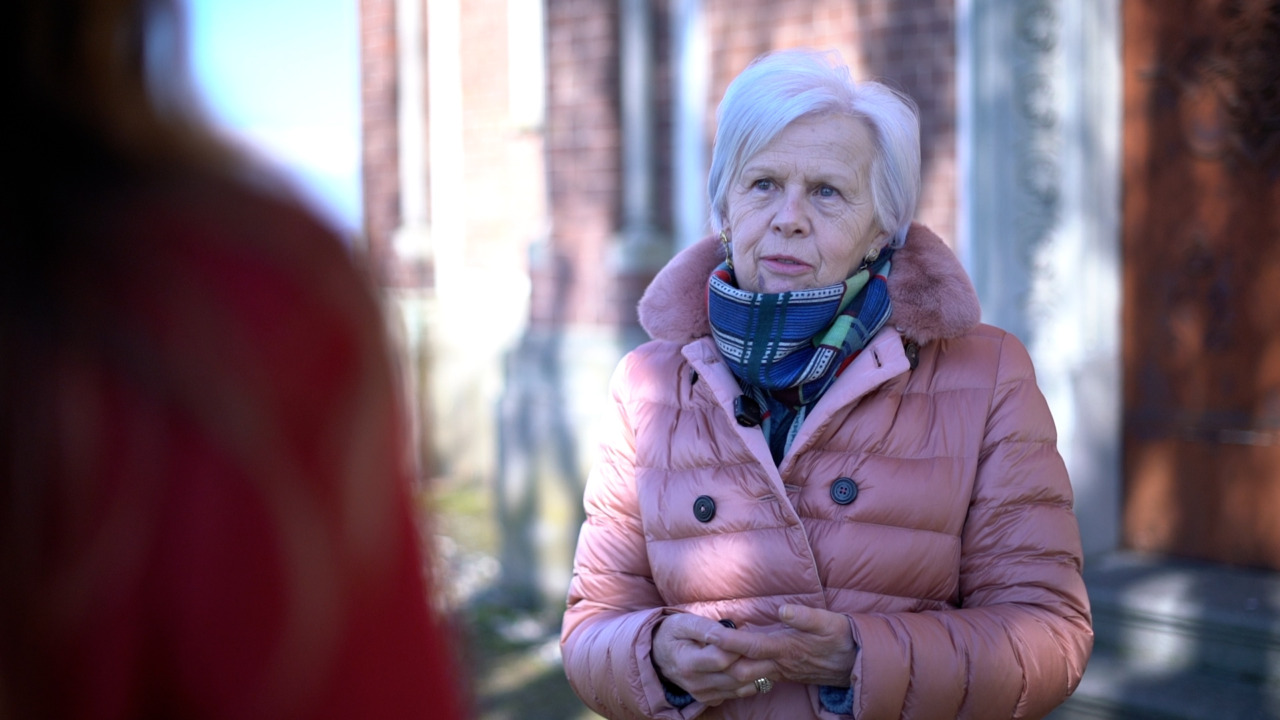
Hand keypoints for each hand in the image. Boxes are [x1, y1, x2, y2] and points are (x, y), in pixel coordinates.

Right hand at [652, 614, 776, 704]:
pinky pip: (736, 694)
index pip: (722, 659)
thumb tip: (724, 632)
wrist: (657, 655)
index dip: (740, 648)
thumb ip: (704, 627)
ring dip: (758, 674)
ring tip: (770, 658)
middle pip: (735, 676)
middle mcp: (696, 683)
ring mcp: (703, 694)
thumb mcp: (682, 623)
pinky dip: (750, 683)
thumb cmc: (672, 634)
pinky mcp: (709, 699)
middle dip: (758, 663)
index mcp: (687, 663)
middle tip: (773, 649)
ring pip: (740, 688)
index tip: (754, 637)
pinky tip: (756, 669)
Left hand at [707, 604, 856, 686]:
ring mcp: (779, 671)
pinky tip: (726, 664)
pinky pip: (753, 678)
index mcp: (787, 648)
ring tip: (705, 654)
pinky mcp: (781, 674)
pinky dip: (737, 672)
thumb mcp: (830, 622)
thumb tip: (783, 609)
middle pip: (740, 669)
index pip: (751, 646)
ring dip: (725, 668)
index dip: (730, 640)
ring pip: (745, 677)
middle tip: (697, 647)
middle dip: (718, 661)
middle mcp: (779, 664)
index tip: (711, 633)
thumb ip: (806, 616)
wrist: (855, 663)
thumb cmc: (842, 638)